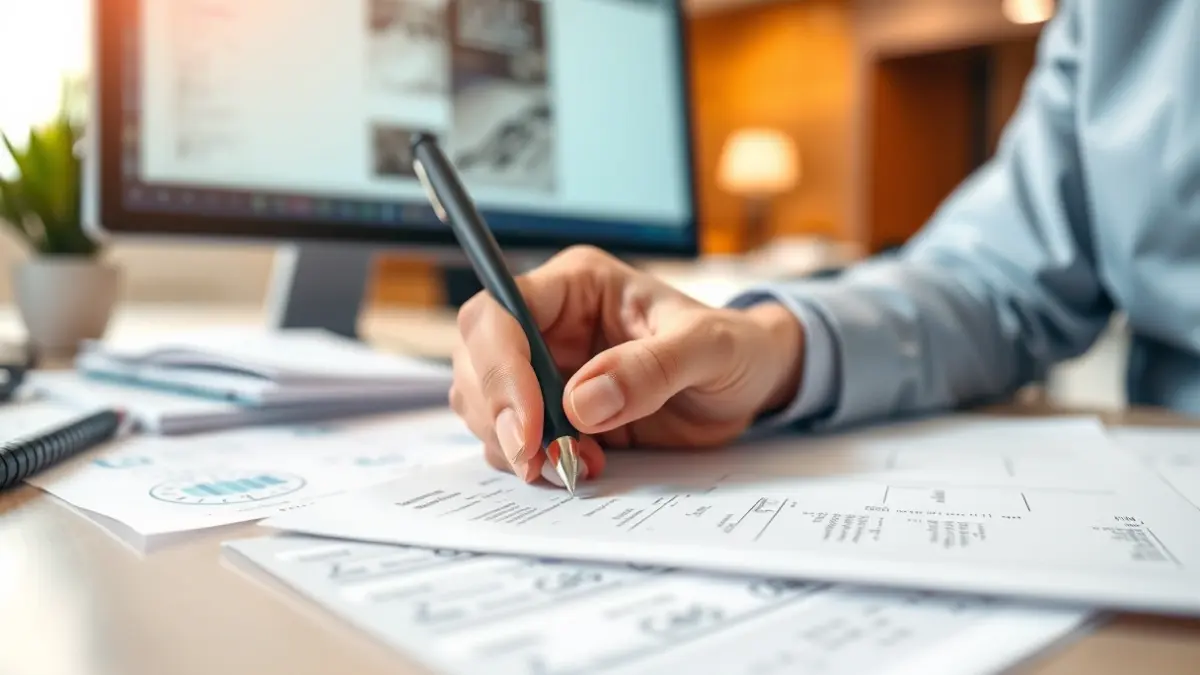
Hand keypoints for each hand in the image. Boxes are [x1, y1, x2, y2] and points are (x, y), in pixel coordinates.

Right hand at [449, 245, 805, 483]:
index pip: (499, 311)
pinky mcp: (552, 416)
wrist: (750, 386)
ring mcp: (545, 371)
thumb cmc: (733, 348)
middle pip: (477, 362)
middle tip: (542, 460)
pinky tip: (580, 465)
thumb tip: (582, 402)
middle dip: (499, 416)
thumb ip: (650, 368)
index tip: (527, 424)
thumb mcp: (709, 348)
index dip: (499, 366)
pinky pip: (513, 440)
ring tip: (577, 462)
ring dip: (515, 444)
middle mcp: (548, 324)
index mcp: (576, 286)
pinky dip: (532, 462)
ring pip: (483, 405)